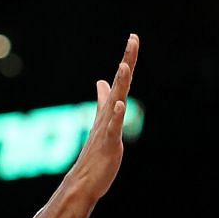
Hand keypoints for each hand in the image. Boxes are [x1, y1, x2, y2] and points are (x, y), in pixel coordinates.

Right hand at [61, 33, 138, 202]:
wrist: (85, 179)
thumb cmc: (96, 152)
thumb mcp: (104, 121)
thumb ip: (104, 101)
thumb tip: (103, 82)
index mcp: (111, 109)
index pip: (121, 80)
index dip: (127, 60)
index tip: (133, 38)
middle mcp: (109, 114)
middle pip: (120, 83)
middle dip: (127, 61)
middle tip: (133, 40)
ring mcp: (108, 128)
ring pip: (115, 102)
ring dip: (120, 84)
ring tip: (124, 66)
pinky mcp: (108, 143)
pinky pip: (112, 128)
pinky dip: (115, 116)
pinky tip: (119, 105)